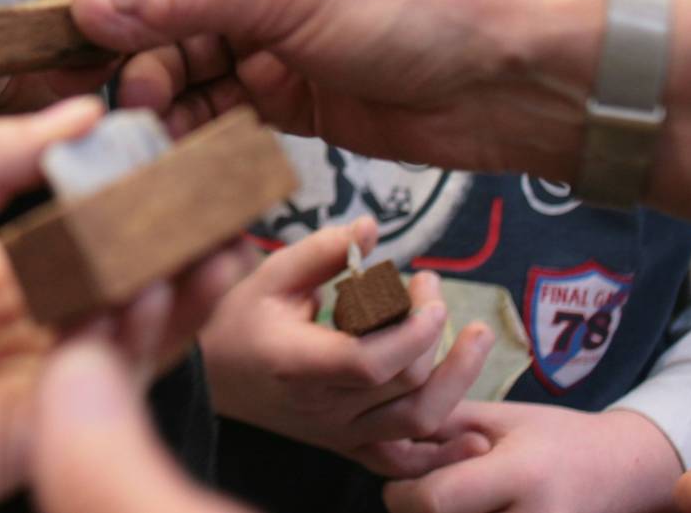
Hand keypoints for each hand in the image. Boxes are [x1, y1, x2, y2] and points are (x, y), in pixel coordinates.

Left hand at [0, 97, 248, 512]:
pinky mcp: (13, 436)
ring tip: (206, 249)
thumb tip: (78, 111)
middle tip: (224, 209)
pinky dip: (128, 352)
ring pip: (120, 343)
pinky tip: (147, 298)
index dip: (136, 204)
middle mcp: (14, 327)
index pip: (84, 233)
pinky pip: (87, 396)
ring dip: (170, 296)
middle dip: (177, 253)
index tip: (181, 160)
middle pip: (118, 290)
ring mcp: (18, 383)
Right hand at [41, 0, 600, 180]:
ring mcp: (274, 29)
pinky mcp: (289, 92)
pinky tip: (170, 147)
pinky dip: (191, 125)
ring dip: (154, 89)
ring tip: (136, 122)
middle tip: (89, 85)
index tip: (38, 7)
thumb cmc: (422, 1)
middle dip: (122, 42)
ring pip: (183, 58)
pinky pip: (218, 105)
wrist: (523, 79)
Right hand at [203, 219, 493, 477]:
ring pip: (416, 422)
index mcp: (297, 364)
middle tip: (431, 286)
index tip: (427, 289)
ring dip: (457, 381)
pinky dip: (443, 454)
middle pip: (403, 385)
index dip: (411, 330)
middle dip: (434, 331)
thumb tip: (372, 228)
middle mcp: (322, 409)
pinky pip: (404, 462)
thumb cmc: (241, 319)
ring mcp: (339, 434)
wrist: (214, 376)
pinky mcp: (349, 446)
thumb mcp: (271, 275)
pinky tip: (476, 436)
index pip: (369, 363)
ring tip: (475, 339)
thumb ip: (322, 251)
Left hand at [382, 402, 682, 512]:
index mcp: (520, 474)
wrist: (624, 471)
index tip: (398, 483)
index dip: (402, 495)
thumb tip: (380, 440)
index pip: (435, 501)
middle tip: (422, 494)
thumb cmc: (555, 436)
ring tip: (452, 500)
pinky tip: (470, 511)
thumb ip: (440, 428)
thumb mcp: (498, 419)